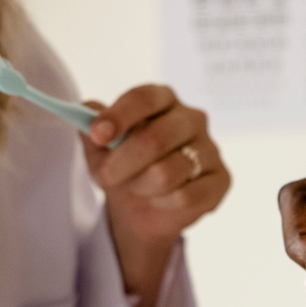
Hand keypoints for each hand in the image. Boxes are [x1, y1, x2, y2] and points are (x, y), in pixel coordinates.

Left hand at [82, 85, 229, 306]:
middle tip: (106, 176)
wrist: (142, 208)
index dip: (120, 115)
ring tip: (138, 187)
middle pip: (155, 138)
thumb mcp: (99, 148)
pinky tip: (161, 200)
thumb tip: (84, 112)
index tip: (97, 134)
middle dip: (122, 164)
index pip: (145, 97)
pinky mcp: (221, 180)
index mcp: (163, 100)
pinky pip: (185, 197)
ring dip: (140, 187)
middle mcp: (192, 118)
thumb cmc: (123, 167)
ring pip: (166, 173)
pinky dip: (162, 203)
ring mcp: (210, 149)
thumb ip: (90, 126)